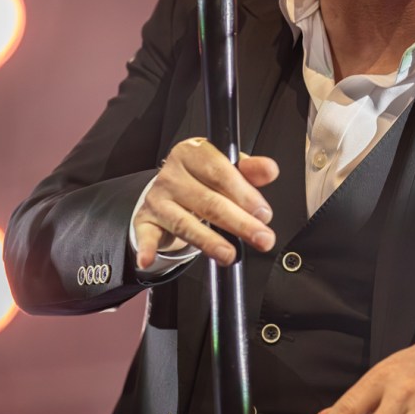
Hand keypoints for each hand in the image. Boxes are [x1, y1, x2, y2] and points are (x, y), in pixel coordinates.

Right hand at [133, 137, 278, 268]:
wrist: (170, 190)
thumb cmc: (203, 179)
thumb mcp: (228, 168)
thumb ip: (250, 171)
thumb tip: (269, 170)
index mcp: (193, 153)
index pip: (219, 172)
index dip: (244, 195)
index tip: (263, 213)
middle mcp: (172, 174)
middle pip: (208, 201)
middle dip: (239, 223)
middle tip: (262, 238)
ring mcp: (157, 198)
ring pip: (185, 223)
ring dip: (209, 242)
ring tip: (229, 254)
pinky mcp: (145, 220)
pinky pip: (147, 236)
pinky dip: (146, 249)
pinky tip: (146, 260)